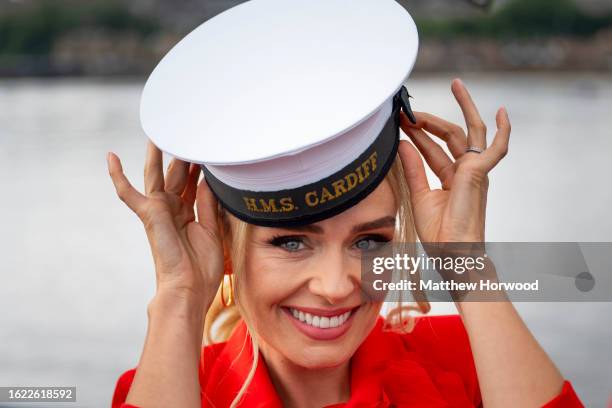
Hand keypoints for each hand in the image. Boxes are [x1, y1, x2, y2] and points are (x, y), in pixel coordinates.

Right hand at [107, 141, 223, 306]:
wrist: (188, 287)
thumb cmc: (202, 267)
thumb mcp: (212, 230)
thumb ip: (208, 203)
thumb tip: (207, 179)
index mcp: (187, 213)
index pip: (192, 182)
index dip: (199, 165)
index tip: (207, 147)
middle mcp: (172, 208)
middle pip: (176, 173)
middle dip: (182, 153)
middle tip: (187, 131)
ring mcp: (159, 209)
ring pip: (157, 174)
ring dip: (158, 154)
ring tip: (160, 130)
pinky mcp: (148, 213)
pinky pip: (128, 193)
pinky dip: (118, 176)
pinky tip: (111, 156)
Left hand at [398, 79, 510, 242]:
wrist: (452, 253)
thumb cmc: (440, 234)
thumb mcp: (419, 197)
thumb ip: (413, 170)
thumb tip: (402, 145)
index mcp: (451, 179)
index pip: (433, 148)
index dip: (418, 133)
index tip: (400, 120)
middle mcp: (466, 172)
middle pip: (451, 135)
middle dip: (430, 119)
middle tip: (410, 107)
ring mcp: (475, 172)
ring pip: (471, 132)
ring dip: (462, 108)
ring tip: (456, 85)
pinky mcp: (479, 173)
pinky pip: (496, 148)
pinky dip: (502, 131)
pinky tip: (502, 113)